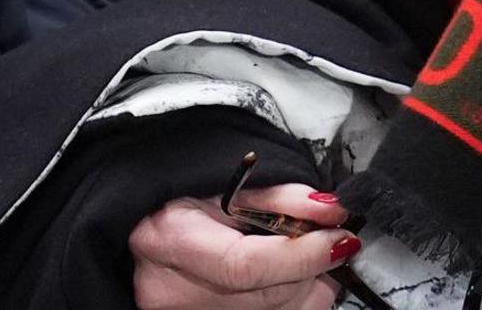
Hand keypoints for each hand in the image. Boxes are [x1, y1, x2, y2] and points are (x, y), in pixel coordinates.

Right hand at [128, 179, 361, 308]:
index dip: (302, 253)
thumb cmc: (179, 201)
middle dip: (313, 268)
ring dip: (304, 287)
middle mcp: (169, 289)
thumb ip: (282, 198)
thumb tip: (331, 210)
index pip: (247, 265)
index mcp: (170, 238)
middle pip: (266, 296)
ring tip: (303, 256)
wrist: (142, 228)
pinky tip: (286, 278)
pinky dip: (288, 301)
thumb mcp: (228, 184)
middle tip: (332, 240)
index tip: (339, 236)